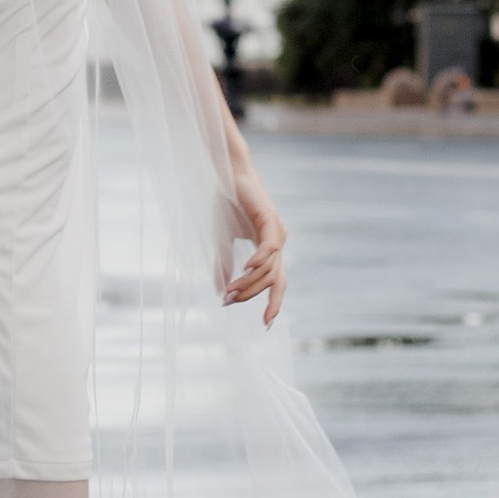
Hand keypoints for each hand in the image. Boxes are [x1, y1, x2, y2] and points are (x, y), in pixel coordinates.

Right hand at [224, 169, 286, 326]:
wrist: (227, 172)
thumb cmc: (226, 203)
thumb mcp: (221, 240)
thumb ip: (223, 265)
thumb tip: (220, 291)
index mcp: (270, 248)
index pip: (277, 282)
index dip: (273, 303)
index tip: (265, 325)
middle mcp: (278, 242)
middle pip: (274, 280)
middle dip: (253, 296)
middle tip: (229, 301)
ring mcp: (277, 231)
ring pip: (269, 268)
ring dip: (249, 282)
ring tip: (229, 290)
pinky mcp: (270, 220)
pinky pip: (269, 248)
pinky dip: (258, 262)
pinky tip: (244, 270)